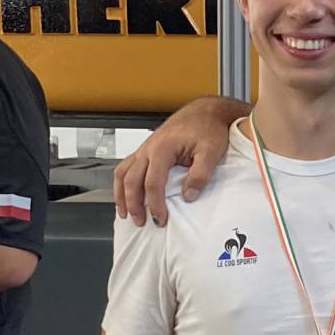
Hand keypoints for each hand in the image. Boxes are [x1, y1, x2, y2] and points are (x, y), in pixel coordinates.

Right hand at [114, 97, 249, 226]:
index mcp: (163, 148)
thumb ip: (200, 174)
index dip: (155, 204)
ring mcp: (145, 148)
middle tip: (142, 222)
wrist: (206, 111)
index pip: (152, 182)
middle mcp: (148, 148)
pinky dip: (122, 183)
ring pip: (122, 173)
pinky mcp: (146, 149)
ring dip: (122, 195)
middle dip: (134, 204)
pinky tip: (125, 195)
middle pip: (131, 180)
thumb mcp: (211, 151)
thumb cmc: (208, 128)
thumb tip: (188, 196)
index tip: (161, 219)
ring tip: (126, 214)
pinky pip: (126, 167)